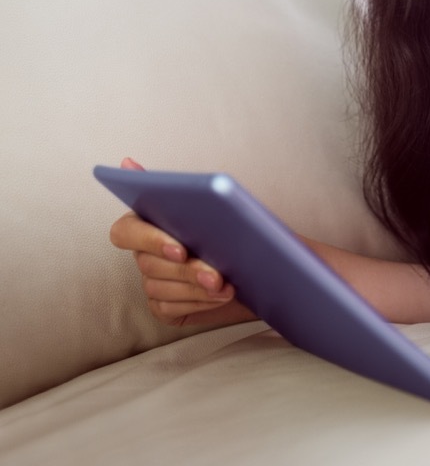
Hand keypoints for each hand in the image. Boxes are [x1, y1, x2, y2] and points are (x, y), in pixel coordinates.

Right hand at [108, 157, 254, 326]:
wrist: (259, 267)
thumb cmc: (237, 232)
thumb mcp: (227, 209)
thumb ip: (195, 194)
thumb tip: (141, 167)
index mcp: (150, 221)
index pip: (125, 231)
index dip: (149, 240)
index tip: (180, 250)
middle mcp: (144, 252)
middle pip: (148, 263)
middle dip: (186, 270)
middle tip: (215, 275)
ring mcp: (151, 281)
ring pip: (160, 288)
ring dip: (196, 289)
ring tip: (226, 287)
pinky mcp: (163, 306)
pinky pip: (171, 308)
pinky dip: (198, 302)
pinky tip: (220, 296)